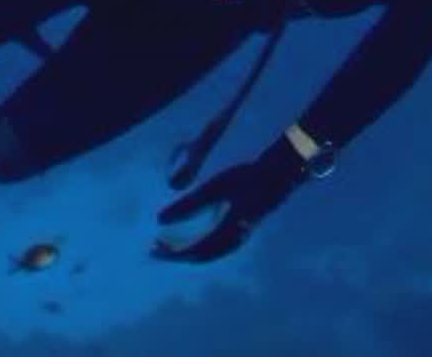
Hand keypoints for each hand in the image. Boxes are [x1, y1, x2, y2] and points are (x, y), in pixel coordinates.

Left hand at [151, 139, 303, 263]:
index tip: (153, 249)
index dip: (172, 252)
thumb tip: (159, 219)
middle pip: (199, 256)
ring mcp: (240, 238)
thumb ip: (187, 205)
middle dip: (176, 254)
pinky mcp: (242, 232)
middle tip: (153, 249)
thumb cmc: (245, 178)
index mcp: (226, 232)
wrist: (278, 176)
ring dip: (187, 251)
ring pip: (208, 254)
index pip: (193, 250)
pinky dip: (199, 247)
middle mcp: (234, 241)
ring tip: (166, 245)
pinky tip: (190, 240)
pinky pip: (216, 248)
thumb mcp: (213, 188)